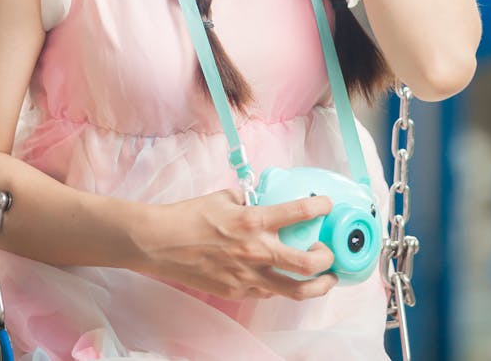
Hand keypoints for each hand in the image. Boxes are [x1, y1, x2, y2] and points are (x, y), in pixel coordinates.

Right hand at [137, 189, 336, 301]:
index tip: (327, 205)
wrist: (161, 243)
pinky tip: (282, 278)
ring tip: (324, 278)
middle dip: (328, 259)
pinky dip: (281, 286)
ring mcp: (248, 276)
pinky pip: (269, 292)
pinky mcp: (238, 292)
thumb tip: (262, 201)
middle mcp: (256, 251)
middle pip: (308, 264)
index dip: (319, 207)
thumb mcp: (223, 198)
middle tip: (329, 252)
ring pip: (296, 290)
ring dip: (317, 285)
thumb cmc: (188, 216)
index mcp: (253, 221)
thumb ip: (248, 201)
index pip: (298, 213)